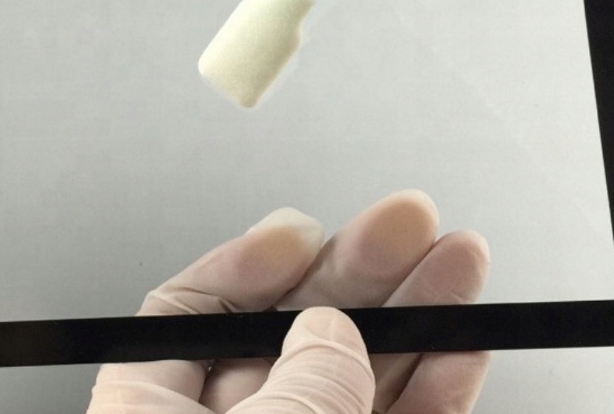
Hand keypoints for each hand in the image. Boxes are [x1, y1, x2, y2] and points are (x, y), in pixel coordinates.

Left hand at [88, 191, 489, 412]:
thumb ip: (292, 385)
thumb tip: (330, 329)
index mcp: (155, 412)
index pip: (190, 314)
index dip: (247, 262)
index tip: (301, 230)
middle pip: (290, 330)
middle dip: (357, 269)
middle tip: (409, 218)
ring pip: (351, 372)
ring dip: (412, 316)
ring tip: (457, 259)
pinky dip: (431, 387)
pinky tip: (458, 343)